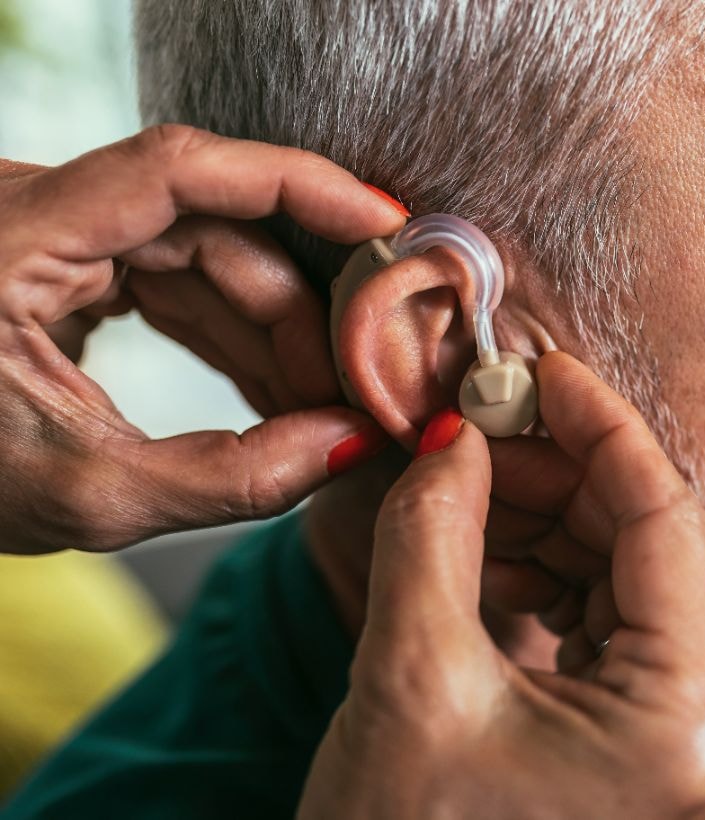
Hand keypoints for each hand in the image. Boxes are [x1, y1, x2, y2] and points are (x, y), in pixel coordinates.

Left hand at [0, 126, 406, 553]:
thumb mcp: (84, 495)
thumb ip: (228, 476)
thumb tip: (349, 446)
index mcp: (10, 236)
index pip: (176, 168)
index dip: (296, 185)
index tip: (383, 225)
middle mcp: (35, 210)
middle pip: (214, 230)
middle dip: (297, 315)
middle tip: (359, 390)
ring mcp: (56, 233)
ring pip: (208, 258)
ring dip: (274, 334)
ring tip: (326, 408)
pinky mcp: (72, 264)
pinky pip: (179, 281)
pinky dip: (233, 337)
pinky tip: (279, 394)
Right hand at [299, 353, 704, 819]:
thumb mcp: (410, 678)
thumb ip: (436, 532)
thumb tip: (457, 434)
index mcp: (684, 722)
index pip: (667, 523)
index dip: (602, 429)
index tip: (541, 368)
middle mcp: (701, 730)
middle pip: (648, 545)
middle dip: (561, 471)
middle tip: (479, 422)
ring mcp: (670, 738)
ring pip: (622, 577)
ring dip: (544, 517)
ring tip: (463, 479)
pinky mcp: (631, 741)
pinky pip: (599, 621)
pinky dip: (541, 570)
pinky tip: (477, 541)